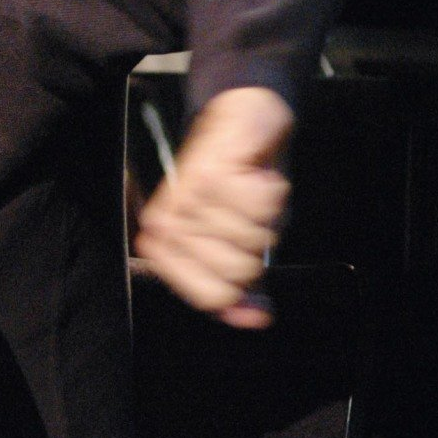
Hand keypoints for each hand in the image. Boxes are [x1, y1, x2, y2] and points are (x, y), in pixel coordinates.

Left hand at [132, 86, 291, 328]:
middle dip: (257, 247)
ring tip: (247, 195)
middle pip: (238, 271)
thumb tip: (257, 319)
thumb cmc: (235, 184)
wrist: (240, 118)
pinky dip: (266, 190)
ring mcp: (188, 198)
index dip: (239, 290)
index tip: (245, 261)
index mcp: (170, 241)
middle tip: (246, 220)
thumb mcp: (236, 239)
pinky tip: (254, 176)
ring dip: (262, 216)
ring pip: (251, 237)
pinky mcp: (207, 169)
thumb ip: (244, 286)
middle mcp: (174, 222)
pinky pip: (258, 203)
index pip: (210, 297)